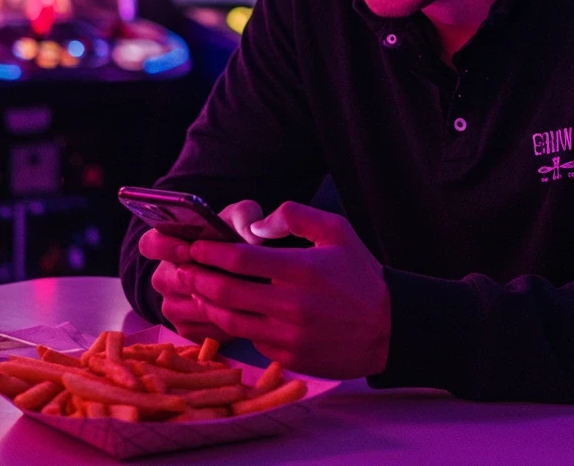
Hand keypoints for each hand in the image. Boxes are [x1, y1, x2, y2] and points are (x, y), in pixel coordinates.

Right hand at [139, 200, 264, 343]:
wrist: (249, 276)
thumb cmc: (237, 241)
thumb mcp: (243, 220)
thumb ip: (244, 217)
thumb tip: (251, 233)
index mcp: (168, 244)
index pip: (149, 243)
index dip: (163, 246)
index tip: (187, 248)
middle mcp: (164, 276)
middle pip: (165, 280)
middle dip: (193, 277)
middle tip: (221, 275)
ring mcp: (172, 305)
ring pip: (180, 307)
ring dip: (206, 301)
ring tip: (236, 294)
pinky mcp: (185, 329)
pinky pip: (193, 330)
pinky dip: (214, 323)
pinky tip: (237, 314)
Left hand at [182, 201, 390, 378]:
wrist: (390, 328)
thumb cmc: (361, 276)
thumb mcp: (337, 232)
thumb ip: (296, 215)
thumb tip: (258, 223)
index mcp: (301, 270)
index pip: (240, 259)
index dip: (210, 252)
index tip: (193, 246)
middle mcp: (291, 305)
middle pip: (225, 292)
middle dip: (197, 277)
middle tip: (183, 268)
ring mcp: (288, 336)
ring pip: (230, 321)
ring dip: (208, 304)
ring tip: (198, 289)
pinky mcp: (289, 358)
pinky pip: (251, 340)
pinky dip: (235, 325)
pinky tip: (227, 312)